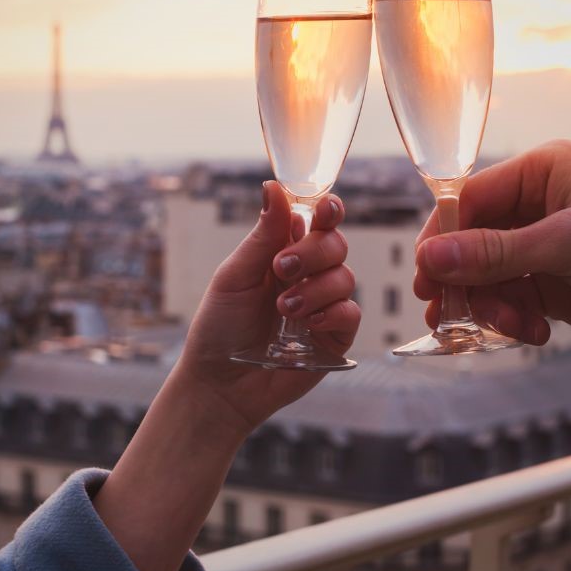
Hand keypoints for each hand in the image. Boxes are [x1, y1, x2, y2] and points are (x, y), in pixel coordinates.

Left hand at [177, 181, 359, 437]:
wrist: (219, 383)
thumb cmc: (219, 327)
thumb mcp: (235, 275)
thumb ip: (263, 235)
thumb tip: (273, 186)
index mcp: (284, 252)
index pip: (316, 221)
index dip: (327, 210)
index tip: (324, 209)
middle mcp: (309, 275)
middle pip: (335, 244)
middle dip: (312, 252)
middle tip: (282, 269)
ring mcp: (324, 305)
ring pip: (344, 276)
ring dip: (314, 288)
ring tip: (283, 308)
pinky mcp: (334, 337)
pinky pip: (351, 312)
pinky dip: (331, 312)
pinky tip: (306, 322)